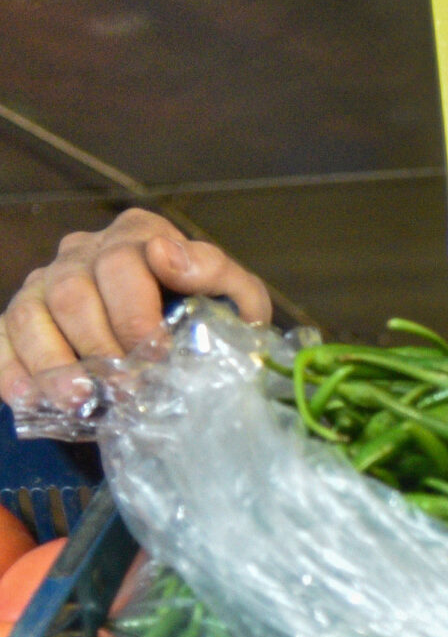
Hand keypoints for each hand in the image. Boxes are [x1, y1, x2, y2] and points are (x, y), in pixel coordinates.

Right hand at [1, 209, 269, 410]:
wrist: (187, 342)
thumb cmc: (210, 314)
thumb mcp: (234, 294)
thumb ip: (215, 271)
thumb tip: (167, 255)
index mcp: (137, 236)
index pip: (121, 261)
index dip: (135, 311)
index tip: (156, 351)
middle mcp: (83, 252)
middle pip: (73, 291)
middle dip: (100, 345)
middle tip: (127, 388)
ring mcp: (46, 283)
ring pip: (31, 315)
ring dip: (54, 362)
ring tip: (80, 399)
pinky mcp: (21, 318)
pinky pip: (2, 337)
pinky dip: (10, 370)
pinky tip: (29, 399)